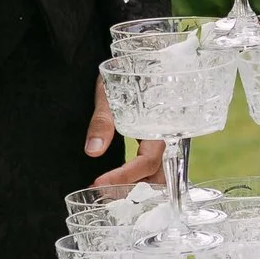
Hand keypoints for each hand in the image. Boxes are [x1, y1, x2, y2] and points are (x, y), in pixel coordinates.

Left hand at [84, 78, 163, 193]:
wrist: (139, 61)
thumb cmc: (124, 76)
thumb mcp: (109, 95)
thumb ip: (103, 122)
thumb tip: (93, 150)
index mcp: (160, 127)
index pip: (147, 162)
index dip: (124, 176)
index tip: (98, 183)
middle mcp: (166, 139)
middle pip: (159, 178)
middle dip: (134, 192)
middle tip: (104, 197)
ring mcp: (163, 144)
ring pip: (159, 178)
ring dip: (138, 192)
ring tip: (109, 196)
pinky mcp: (155, 146)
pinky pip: (154, 172)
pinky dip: (139, 185)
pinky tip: (120, 189)